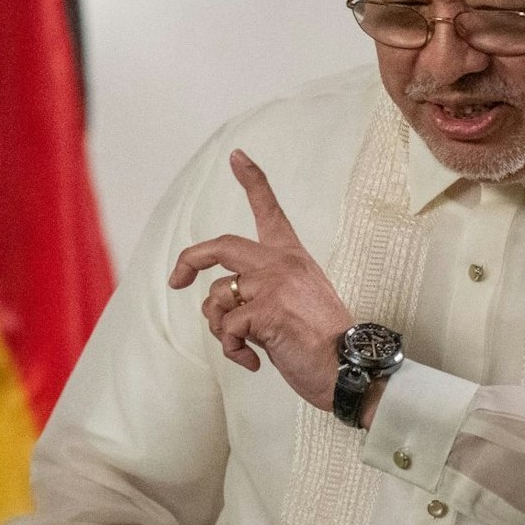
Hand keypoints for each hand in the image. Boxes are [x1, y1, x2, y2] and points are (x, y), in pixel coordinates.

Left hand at [168, 148, 353, 410]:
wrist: (348, 367)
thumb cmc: (320, 342)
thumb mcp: (294, 302)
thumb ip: (260, 292)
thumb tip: (221, 306)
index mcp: (291, 257)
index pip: (270, 210)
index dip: (253, 180)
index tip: (237, 156)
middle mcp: (281, 263)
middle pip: (221, 245)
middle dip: (190, 260)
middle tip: (176, 280)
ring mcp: (274, 284)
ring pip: (217, 296)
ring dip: (219, 327)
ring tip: (243, 345)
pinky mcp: (267, 310)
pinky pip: (226, 328)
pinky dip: (232, 349)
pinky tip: (252, 360)